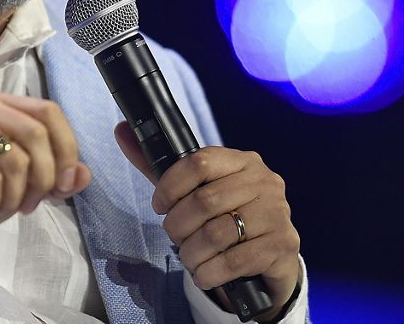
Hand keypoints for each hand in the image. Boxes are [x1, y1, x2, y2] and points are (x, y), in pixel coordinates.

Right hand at [0, 93, 90, 258]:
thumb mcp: (24, 187)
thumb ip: (56, 177)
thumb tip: (84, 175)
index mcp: (1, 104)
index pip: (49, 112)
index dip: (67, 149)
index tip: (65, 185)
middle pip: (36, 133)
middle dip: (43, 179)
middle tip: (29, 206)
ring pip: (15, 160)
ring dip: (14, 197)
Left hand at [115, 122, 299, 320]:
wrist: (271, 255)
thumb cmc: (227, 217)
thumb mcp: (196, 190)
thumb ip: (159, 167)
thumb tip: (120, 130)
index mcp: (243, 160)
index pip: (198, 162)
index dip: (169, 187)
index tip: (159, 205)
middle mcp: (264, 181)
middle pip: (204, 201)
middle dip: (177, 226)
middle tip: (175, 237)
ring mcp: (277, 213)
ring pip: (216, 234)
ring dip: (191, 254)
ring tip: (190, 258)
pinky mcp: (283, 246)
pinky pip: (234, 262)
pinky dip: (209, 272)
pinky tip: (204, 274)